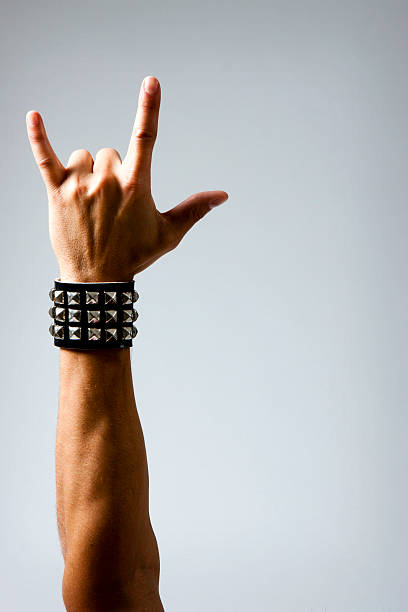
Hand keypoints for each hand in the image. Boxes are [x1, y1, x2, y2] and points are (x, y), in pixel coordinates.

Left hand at [26, 76, 227, 281]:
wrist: (97, 280)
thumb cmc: (135, 256)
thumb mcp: (169, 234)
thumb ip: (194, 209)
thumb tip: (223, 195)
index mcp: (136, 186)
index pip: (146, 138)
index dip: (149, 108)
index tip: (151, 82)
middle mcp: (108, 181)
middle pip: (110, 152)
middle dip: (113, 172)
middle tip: (111, 206)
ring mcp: (80, 185)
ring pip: (83, 156)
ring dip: (87, 171)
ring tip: (89, 202)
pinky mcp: (57, 192)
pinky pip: (45, 158)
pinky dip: (38, 137)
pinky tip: (34, 116)